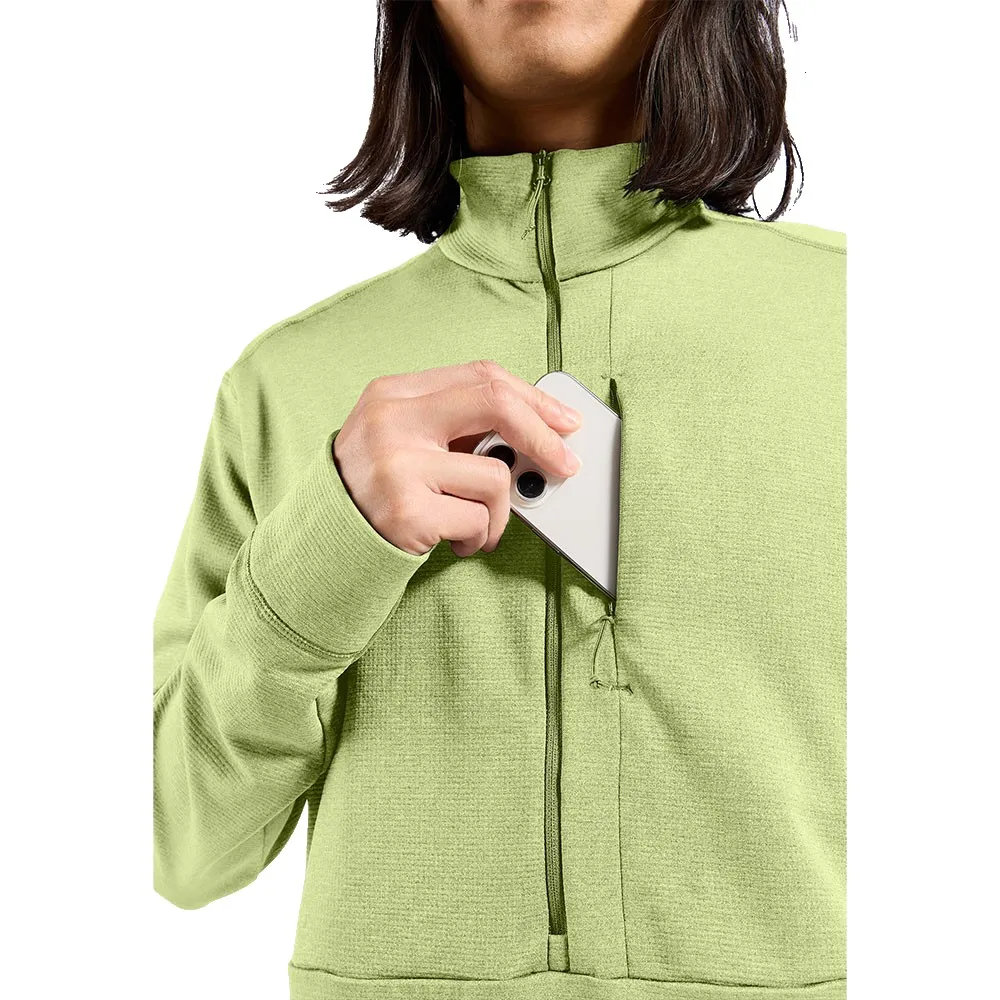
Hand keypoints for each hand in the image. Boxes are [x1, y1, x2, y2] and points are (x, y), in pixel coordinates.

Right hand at [332, 359, 582, 557]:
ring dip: (498, 512)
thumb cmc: (378, 489)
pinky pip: (479, 519)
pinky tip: (455, 541)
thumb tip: (535, 433)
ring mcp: (398, 465)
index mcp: (393, 393)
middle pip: (496, 404)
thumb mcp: (404, 438)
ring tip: (473, 523)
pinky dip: (479, 537)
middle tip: (565, 465)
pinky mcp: (407, 511)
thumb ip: (456, 426)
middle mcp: (392, 421)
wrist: (328, 540)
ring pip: (495, 477)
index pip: (480, 377)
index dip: (532, 398)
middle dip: (543, 437)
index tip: (563, 420)